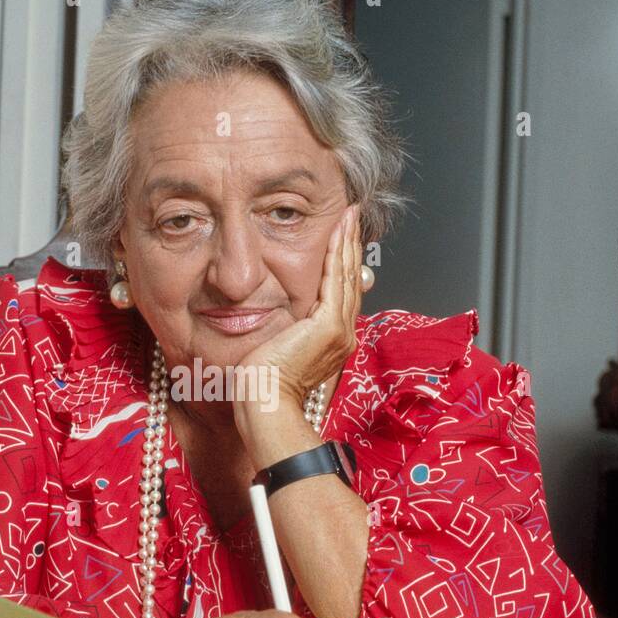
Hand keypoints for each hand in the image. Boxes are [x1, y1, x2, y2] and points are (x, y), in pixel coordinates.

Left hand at [234, 204, 362, 415]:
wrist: (265, 400)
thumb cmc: (264, 382)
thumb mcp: (280, 346)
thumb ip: (288, 328)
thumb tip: (285, 315)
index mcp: (332, 341)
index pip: (342, 293)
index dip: (344, 263)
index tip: (343, 237)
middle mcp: (343, 335)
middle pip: (350, 281)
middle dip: (351, 245)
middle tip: (353, 216)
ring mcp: (339, 331)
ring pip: (347, 277)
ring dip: (348, 243)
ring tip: (350, 217)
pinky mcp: (329, 327)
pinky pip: (335, 281)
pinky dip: (338, 254)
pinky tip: (338, 232)